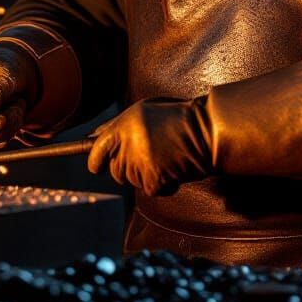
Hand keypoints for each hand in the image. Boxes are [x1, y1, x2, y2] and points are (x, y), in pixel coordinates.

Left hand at [87, 97, 212, 195]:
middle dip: (128, 169)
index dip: (95, 161)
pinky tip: (174, 169)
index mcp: (124, 125)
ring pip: (132, 181)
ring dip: (145, 176)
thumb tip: (95, 137)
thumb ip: (118, 125)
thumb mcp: (144, 110)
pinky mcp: (153, 179)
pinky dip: (162, 185)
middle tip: (150, 157)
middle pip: (116, 171)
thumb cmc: (177, 118)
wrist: (206, 130)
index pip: (97, 150)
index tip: (96, 167)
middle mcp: (128, 144)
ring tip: (165, 158)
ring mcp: (140, 162)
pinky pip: (149, 190)